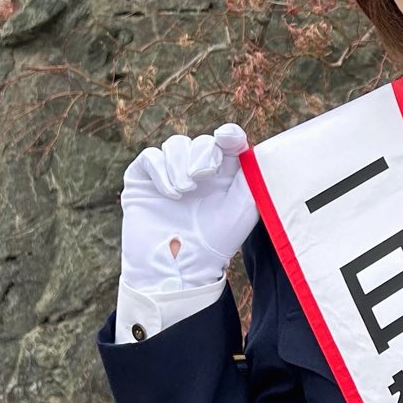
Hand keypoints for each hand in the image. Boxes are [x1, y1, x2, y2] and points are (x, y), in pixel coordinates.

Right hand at [119, 124, 257, 290]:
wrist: (179, 267)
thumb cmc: (216, 241)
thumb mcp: (244, 207)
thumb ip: (253, 175)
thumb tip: (258, 147)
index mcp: (225, 174)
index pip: (228, 141)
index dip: (229, 134)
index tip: (227, 138)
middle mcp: (198, 171)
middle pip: (202, 141)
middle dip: (203, 154)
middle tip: (202, 176)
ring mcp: (170, 174)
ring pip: (176, 145)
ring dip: (181, 165)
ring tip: (185, 191)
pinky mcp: (144, 179)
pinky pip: (151, 157)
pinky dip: (161, 171)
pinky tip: (171, 193)